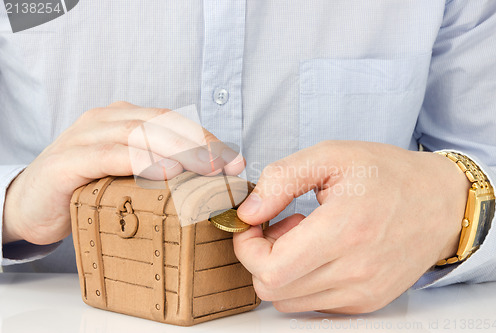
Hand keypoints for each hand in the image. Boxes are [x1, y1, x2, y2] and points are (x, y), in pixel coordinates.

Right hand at [3, 101, 243, 244]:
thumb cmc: (84, 190)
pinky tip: (165, 173)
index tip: (235, 161)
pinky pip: (109, 155)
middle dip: (201, 144)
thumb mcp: (126, 175)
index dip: (207, 138)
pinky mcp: (67, 161)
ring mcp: (84, 137)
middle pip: (162, 123)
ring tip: (206, 169)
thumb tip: (205, 181)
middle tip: (228, 167)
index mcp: (123, 119)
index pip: (173, 121)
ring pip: (140, 134)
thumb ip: (156, 168)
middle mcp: (105, 120)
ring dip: (179, 150)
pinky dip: (140, 161)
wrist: (29, 206)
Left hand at [233, 141, 468, 313]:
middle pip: (273, 290)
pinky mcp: (369, 301)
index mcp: (344, 231)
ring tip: (304, 236)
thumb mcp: (331, 156)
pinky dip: (304, 281)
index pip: (270, 270)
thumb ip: (281, 180)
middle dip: (260, 257)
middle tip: (279, 225)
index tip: (252, 224)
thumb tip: (247, 212)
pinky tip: (321, 252)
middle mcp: (355, 271)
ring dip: (282, 270)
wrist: (441, 202)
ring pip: (290, 301)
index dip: (247, 248)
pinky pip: (314, 304)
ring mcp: (363, 292)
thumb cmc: (388, 174)